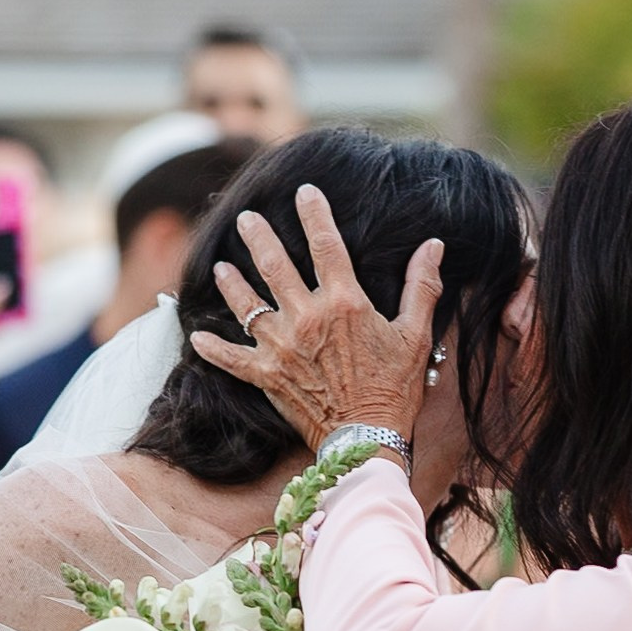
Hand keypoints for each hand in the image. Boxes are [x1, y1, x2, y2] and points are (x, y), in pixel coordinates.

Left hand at [189, 184, 443, 450]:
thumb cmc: (395, 389)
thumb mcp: (416, 335)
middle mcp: (307, 318)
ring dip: (232, 283)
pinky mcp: (266, 377)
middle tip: (245, 219)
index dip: (314, 214)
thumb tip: (434, 245)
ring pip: (247, 305)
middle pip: (274, 266)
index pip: (327, 245)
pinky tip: (197, 337)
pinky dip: (213, 349)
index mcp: (344, 302)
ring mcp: (281, 347)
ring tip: (221, 266)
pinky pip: (232, 359)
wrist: (367, 439)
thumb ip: (422, 287)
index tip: (304, 192)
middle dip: (257, 237)